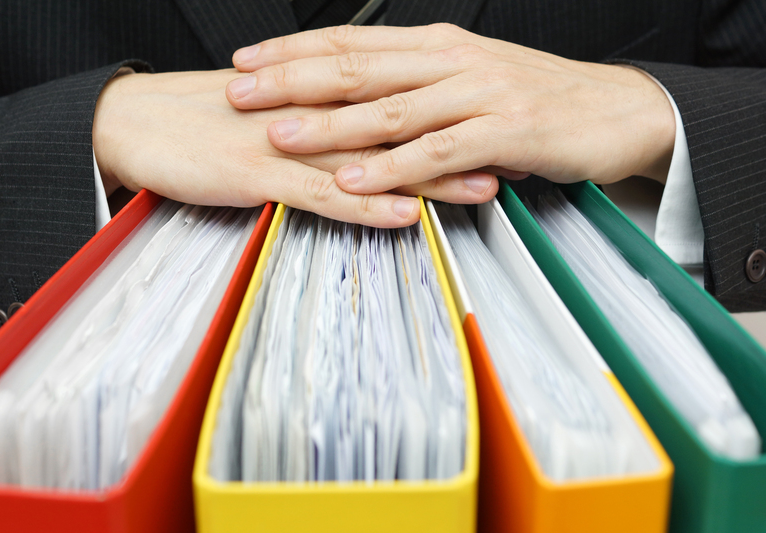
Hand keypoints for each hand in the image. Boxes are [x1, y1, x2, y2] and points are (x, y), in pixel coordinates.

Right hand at [93, 69, 492, 226]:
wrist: (137, 124)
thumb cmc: (203, 122)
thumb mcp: (271, 118)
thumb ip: (320, 125)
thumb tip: (362, 138)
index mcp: (318, 95)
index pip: (397, 99)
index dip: (450, 111)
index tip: (496, 124)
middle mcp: (313, 113)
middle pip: (403, 123)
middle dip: (463, 137)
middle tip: (517, 149)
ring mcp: (290, 143)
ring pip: (375, 158)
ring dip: (433, 171)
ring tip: (486, 183)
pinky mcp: (261, 174)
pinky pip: (324, 193)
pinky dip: (368, 203)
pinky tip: (405, 214)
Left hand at [226, 24, 675, 198]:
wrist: (617, 110)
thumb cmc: (540, 98)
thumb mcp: (473, 80)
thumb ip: (420, 88)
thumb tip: (364, 100)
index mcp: (438, 46)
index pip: (352, 42)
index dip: (294, 51)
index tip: (247, 62)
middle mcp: (451, 61)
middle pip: (358, 67)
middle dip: (292, 80)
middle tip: (240, 93)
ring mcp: (478, 93)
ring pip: (390, 108)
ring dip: (330, 124)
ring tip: (280, 135)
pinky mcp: (504, 131)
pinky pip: (436, 152)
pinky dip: (392, 168)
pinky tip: (355, 180)